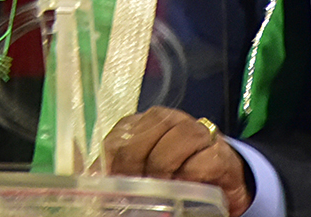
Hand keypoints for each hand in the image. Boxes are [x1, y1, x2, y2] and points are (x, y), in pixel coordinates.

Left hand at [103, 107, 251, 215]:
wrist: (220, 180)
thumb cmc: (174, 172)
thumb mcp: (142, 168)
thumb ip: (118, 170)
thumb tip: (89, 178)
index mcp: (146, 122)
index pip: (123, 129)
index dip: (115, 158)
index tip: (113, 182)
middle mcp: (171, 119)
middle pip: (150, 127)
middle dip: (136, 161)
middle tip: (134, 189)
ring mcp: (198, 132)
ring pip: (178, 136)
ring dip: (164, 167)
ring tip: (159, 190)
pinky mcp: (220, 152)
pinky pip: (203, 160)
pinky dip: (189, 176)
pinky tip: (183, 189)